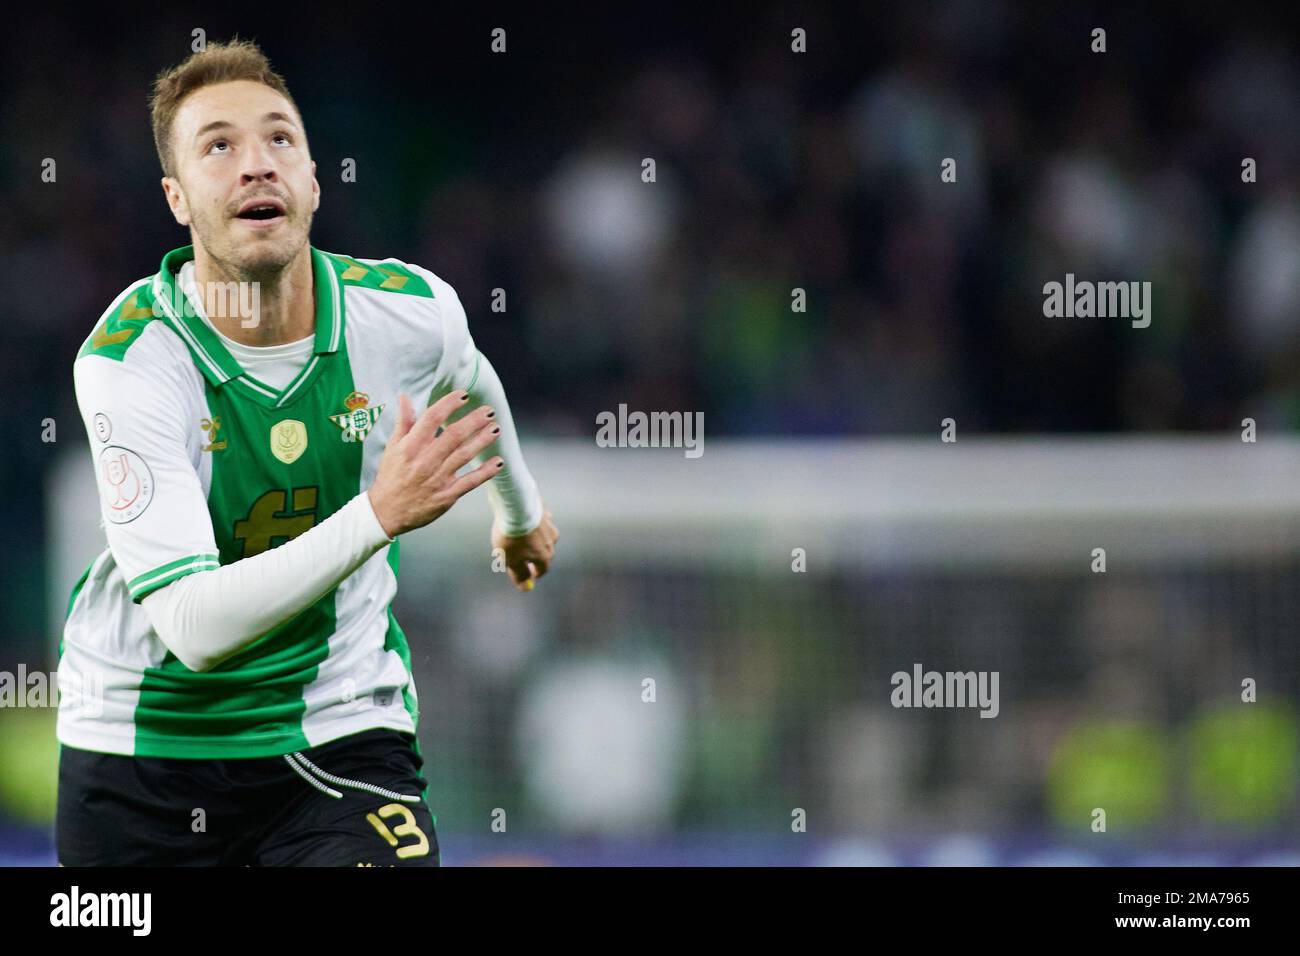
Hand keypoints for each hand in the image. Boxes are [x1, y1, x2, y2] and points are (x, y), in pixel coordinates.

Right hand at [367, 391, 502, 537]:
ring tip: (496, 428)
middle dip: (473, 421)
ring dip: (482, 440)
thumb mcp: (393, 447)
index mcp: (410, 446)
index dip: (449, 404)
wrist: (387, 511)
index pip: (432, 418)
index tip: (463, 395)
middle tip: (488, 410)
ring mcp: (437, 478)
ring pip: (464, 455)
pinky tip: (498, 462)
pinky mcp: (447, 495)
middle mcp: (425, 461)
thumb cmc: (391, 476)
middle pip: (453, 435)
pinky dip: (486, 472)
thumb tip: (405, 397)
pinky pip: (470, 482)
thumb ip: (404, 422)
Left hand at [492, 507, 557, 590]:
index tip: (525, 572)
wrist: (516, 505)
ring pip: (543, 535)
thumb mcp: (511, 561)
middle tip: (518, 553)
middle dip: (532, 555)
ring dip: (533, 537)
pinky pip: (540, 520)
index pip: (542, 570)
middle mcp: (552, 542)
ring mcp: (550, 525)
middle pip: (543, 552)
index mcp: (544, 556)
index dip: (533, 573)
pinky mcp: (545, 511)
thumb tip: (526, 587)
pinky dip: (532, 522)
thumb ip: (519, 575)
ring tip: (518, 533)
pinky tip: (521, 519)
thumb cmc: (512, 536)